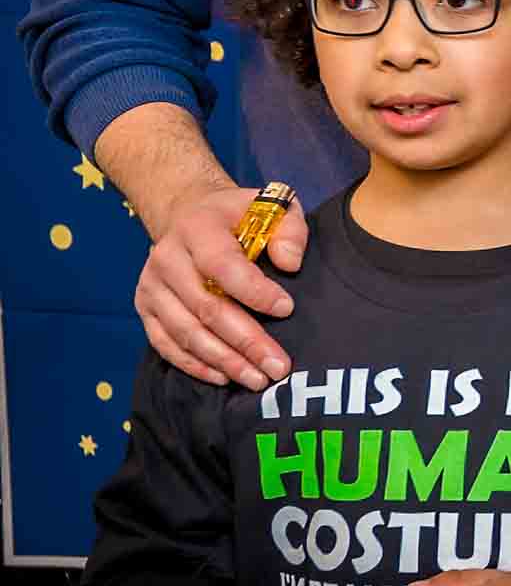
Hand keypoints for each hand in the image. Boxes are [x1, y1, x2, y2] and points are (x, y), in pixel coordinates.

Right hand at [134, 183, 304, 389]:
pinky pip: (166, 344)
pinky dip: (195, 365)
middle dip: (246, 341)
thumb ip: (289, 229)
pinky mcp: (144, 308)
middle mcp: (167, 258)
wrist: (190, 214)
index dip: (254, 291)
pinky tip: (224, 378)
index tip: (287, 309)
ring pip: (186, 332)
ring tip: (258, 379)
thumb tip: (290, 264)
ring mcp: (151, 286)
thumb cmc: (240, 215)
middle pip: (206, 308)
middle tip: (278, 366)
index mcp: (197, 228)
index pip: (222, 265)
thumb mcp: (272, 206)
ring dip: (224, 361)